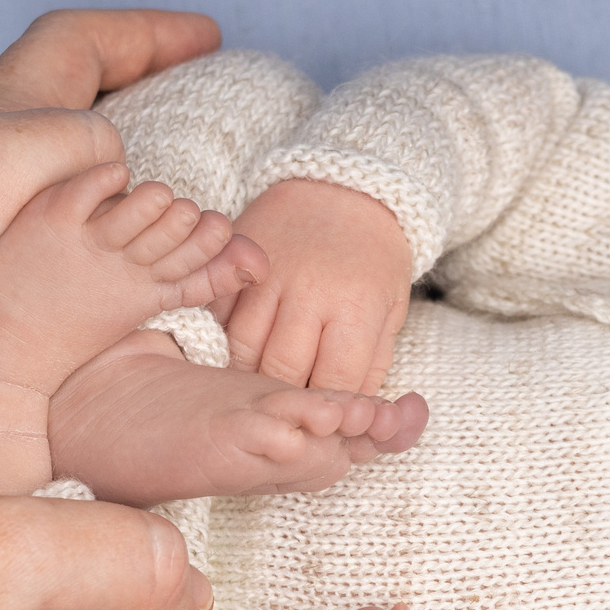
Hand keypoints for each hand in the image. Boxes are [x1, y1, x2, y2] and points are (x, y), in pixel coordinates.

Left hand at [0, 9, 226, 440]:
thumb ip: (65, 149)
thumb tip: (121, 164)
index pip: (77, 50)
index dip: (146, 35)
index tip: (210, 38)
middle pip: (65, 118)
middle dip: (138, 113)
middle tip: (202, 136)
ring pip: (46, 204)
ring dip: (109, 208)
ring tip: (170, 236)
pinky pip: (20, 282)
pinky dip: (69, 283)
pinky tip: (88, 321)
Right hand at [217, 179, 416, 391]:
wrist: (346, 189)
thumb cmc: (374, 259)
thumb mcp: (391, 309)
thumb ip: (373, 362)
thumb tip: (354, 411)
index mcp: (355, 307)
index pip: (333, 381)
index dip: (327, 411)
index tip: (322, 420)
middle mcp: (309, 292)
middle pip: (281, 371)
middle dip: (283, 400)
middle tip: (284, 412)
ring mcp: (269, 275)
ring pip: (242, 347)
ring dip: (245, 376)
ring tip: (253, 390)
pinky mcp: (239, 260)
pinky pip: (219, 314)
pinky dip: (222, 339)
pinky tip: (230, 354)